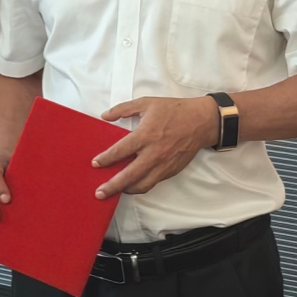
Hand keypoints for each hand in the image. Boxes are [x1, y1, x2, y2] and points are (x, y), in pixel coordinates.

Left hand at [93, 96, 217, 197]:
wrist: (201, 122)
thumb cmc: (174, 111)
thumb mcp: (146, 103)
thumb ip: (123, 109)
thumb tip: (105, 116)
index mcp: (145, 135)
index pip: (121, 151)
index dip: (106, 159)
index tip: (95, 164)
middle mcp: (154, 154)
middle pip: (129, 175)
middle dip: (113, 185)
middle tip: (99, 193)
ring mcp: (164, 165)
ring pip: (142, 184)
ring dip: (126, 190)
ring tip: (114, 192)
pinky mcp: (171, 171)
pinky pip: (153, 182)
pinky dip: (141, 186)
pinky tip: (132, 185)